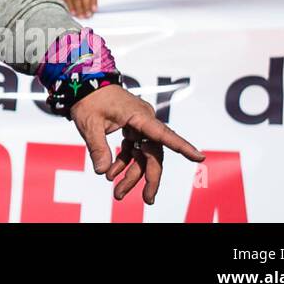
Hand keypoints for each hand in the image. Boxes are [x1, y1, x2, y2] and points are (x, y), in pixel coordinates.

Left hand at [71, 84, 204, 203]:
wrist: (83, 83)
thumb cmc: (89, 99)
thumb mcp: (89, 123)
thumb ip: (98, 147)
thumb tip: (103, 171)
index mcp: (139, 116)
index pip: (163, 134)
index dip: (181, 146)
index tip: (199, 157)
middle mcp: (143, 121)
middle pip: (154, 154)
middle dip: (150, 178)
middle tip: (148, 199)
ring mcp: (138, 126)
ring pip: (143, 156)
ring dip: (131, 175)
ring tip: (118, 193)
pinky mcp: (131, 129)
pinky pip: (132, 151)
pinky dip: (122, 163)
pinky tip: (111, 174)